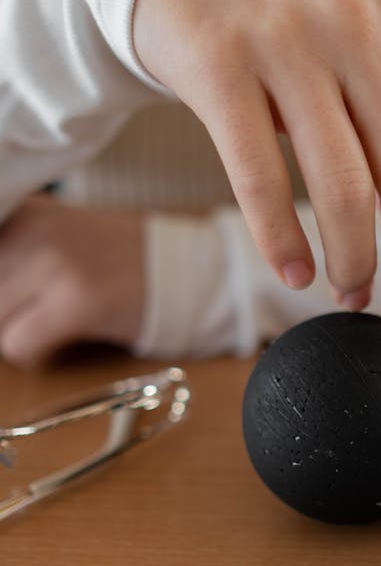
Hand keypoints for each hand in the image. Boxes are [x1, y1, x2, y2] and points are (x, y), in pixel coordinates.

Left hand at [0, 195, 143, 366]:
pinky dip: (34, 354)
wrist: (178, 272)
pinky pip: (19, 343)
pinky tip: (57, 343)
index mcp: (22, 210)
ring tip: (46, 325)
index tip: (12, 296)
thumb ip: (8, 253)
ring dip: (13, 333)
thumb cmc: (110, 261)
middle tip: (32, 314)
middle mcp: (33, 229)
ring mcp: (56, 264)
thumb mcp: (51, 236)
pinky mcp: (78, 302)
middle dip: (2, 312)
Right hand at [133, 0, 380, 326]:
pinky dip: (282, 242)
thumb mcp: (365, 66)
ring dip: (353, 262)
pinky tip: (295, 274)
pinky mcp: (221, 64)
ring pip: (344, 187)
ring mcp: (289, 42)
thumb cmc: (289, 28)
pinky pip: (262, 178)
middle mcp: (361, 27)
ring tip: (350, 294)